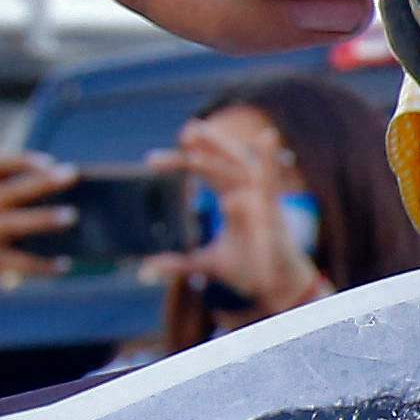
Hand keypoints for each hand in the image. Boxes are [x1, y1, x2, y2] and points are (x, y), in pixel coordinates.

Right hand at [0, 149, 71, 364]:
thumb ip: (8, 195)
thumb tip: (63, 188)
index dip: (16, 160)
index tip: (48, 162)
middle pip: (3, 192)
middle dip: (38, 182)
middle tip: (71, 176)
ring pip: (9, 224)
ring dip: (41, 219)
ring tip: (71, 215)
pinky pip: (15, 263)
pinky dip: (41, 264)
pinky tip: (63, 264)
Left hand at [161, 109, 324, 320]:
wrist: (276, 288)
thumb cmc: (249, 271)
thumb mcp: (208, 264)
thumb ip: (178, 263)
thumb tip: (143, 271)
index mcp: (231, 199)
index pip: (203, 172)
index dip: (179, 162)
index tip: (151, 161)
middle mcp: (246, 193)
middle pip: (221, 161)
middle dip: (205, 144)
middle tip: (184, 131)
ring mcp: (260, 200)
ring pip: (239, 165)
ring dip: (221, 147)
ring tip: (199, 132)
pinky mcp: (273, 212)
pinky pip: (272, 183)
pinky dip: (270, 160)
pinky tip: (268, 137)